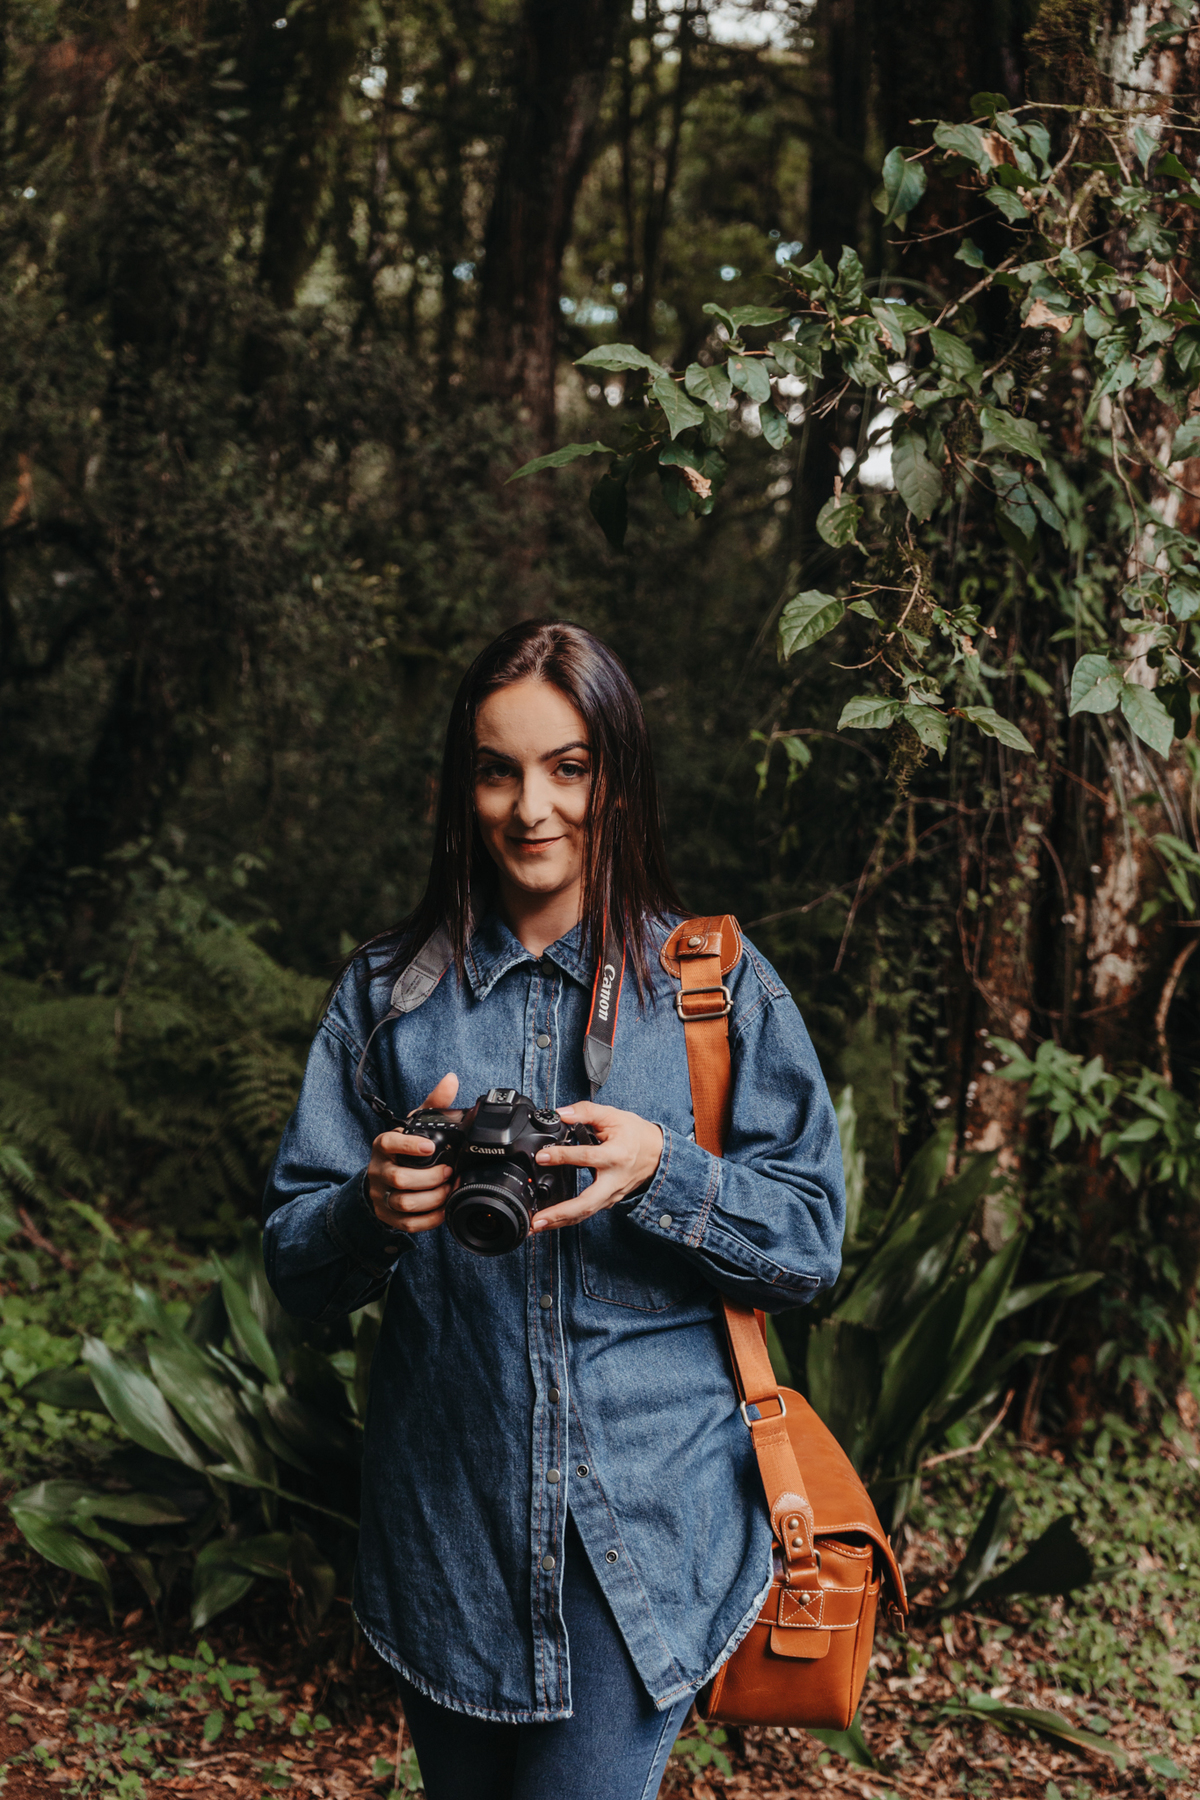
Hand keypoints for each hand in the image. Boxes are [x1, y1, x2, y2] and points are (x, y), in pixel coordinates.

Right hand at [366, 1072, 458, 1234]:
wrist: (379, 1181)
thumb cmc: (402, 1150)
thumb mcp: (414, 1125)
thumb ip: (433, 1104)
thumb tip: (451, 1079)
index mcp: (383, 1147)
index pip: (388, 1144)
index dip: (408, 1146)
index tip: (429, 1147)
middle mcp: (379, 1171)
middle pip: (399, 1179)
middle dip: (429, 1178)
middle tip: (448, 1173)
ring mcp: (382, 1196)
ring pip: (404, 1203)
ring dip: (432, 1199)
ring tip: (448, 1190)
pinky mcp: (389, 1217)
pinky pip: (408, 1224)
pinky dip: (429, 1219)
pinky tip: (443, 1210)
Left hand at [529, 1101, 663, 1231]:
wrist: (658, 1153)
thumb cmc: (635, 1134)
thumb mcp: (612, 1115)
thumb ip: (585, 1112)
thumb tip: (561, 1113)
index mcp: (616, 1155)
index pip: (586, 1157)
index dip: (562, 1156)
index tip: (542, 1156)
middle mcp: (614, 1180)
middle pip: (587, 1203)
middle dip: (560, 1213)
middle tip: (537, 1220)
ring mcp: (612, 1194)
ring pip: (585, 1213)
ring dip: (560, 1222)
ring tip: (536, 1225)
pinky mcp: (609, 1201)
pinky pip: (587, 1212)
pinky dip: (568, 1219)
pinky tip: (551, 1220)